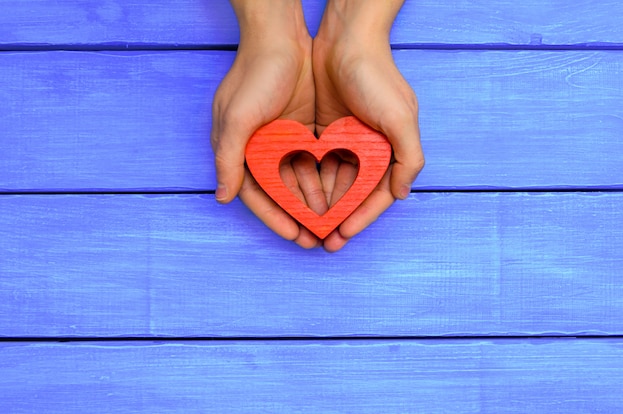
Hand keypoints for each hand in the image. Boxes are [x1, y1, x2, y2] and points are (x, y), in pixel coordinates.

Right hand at [211, 1, 322, 247]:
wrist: (282, 37)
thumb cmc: (254, 75)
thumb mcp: (236, 118)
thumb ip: (229, 159)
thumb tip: (223, 197)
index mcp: (238, 150)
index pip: (256, 193)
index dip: (274, 216)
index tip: (293, 235)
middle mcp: (258, 149)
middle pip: (278, 191)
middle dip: (296, 215)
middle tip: (315, 237)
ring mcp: (282, 139)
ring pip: (298, 178)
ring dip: (312, 199)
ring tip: (330, 221)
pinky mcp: (302, 129)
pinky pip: (312, 160)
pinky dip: (322, 176)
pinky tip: (336, 192)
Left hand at [313, 0, 424, 251]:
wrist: (345, 40)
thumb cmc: (377, 77)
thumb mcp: (401, 118)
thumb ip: (409, 158)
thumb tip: (402, 194)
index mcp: (390, 150)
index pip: (377, 194)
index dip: (362, 217)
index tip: (344, 235)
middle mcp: (370, 149)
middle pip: (354, 193)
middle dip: (341, 218)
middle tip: (325, 241)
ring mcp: (346, 141)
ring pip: (334, 181)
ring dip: (324, 204)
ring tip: (309, 225)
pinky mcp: (325, 131)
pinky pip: (318, 163)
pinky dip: (311, 180)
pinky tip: (299, 198)